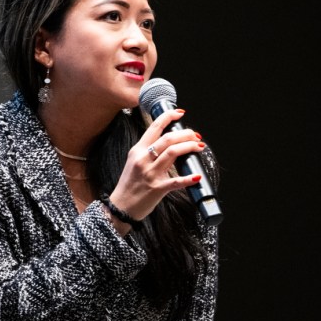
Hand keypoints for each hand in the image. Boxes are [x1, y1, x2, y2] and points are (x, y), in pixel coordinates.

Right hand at [103, 108, 207, 228]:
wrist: (121, 207)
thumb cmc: (129, 185)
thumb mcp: (133, 163)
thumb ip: (147, 152)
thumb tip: (168, 144)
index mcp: (137, 151)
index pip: (154, 128)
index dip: (168, 117)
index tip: (180, 113)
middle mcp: (143, 159)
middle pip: (168, 138)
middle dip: (186, 134)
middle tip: (195, 136)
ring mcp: (150, 173)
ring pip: (173, 152)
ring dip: (190, 147)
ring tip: (199, 147)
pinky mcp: (157, 188)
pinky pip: (176, 181)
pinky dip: (189, 178)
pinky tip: (197, 176)